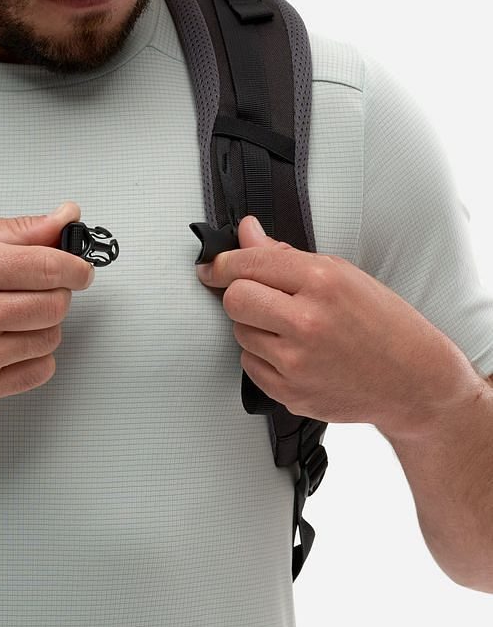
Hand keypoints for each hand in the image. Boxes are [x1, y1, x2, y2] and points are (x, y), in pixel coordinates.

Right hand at [0, 201, 94, 403]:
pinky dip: (35, 356)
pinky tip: (12, 342)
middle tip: (36, 291)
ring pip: (51, 337)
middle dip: (56, 294)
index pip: (48, 266)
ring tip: (15, 317)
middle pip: (56, 304)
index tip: (80, 269)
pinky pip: (42, 370)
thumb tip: (66, 217)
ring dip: (44, 325)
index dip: (76, 267)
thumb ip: (22, 229)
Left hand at [196, 215, 477, 435]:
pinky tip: (294, 353)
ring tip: (290, 328)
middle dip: (238, 294)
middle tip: (258, 297)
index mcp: (324, 282)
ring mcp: (296, 362)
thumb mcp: (344, 276)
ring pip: (239, 333)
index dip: (223, 263)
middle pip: (234, 299)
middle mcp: (308, 322)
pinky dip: (263, 357)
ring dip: (254, 327)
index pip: (249, 264)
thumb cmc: (384, 325)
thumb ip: (285, 255)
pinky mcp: (289, 392)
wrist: (414, 381)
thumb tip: (246, 233)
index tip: (212, 266)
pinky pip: (249, 365)